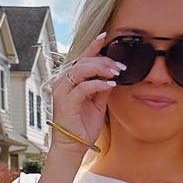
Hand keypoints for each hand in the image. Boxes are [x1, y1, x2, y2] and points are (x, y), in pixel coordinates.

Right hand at [51, 32, 124, 150]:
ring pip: (81, 70)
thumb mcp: (97, 103)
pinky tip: (110, 85)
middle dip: (104, 60)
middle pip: (83, 61)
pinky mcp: (66, 102)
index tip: (106, 37)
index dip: (93, 46)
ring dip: (101, 69)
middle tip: (120, 66)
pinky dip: (98, 84)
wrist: (73, 145)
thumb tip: (113, 75)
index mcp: (70, 81)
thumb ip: (102, 87)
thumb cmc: (82, 125)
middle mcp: (63, 83)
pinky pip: (83, 87)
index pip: (82, 58)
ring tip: (116, 73)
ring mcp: (63, 91)